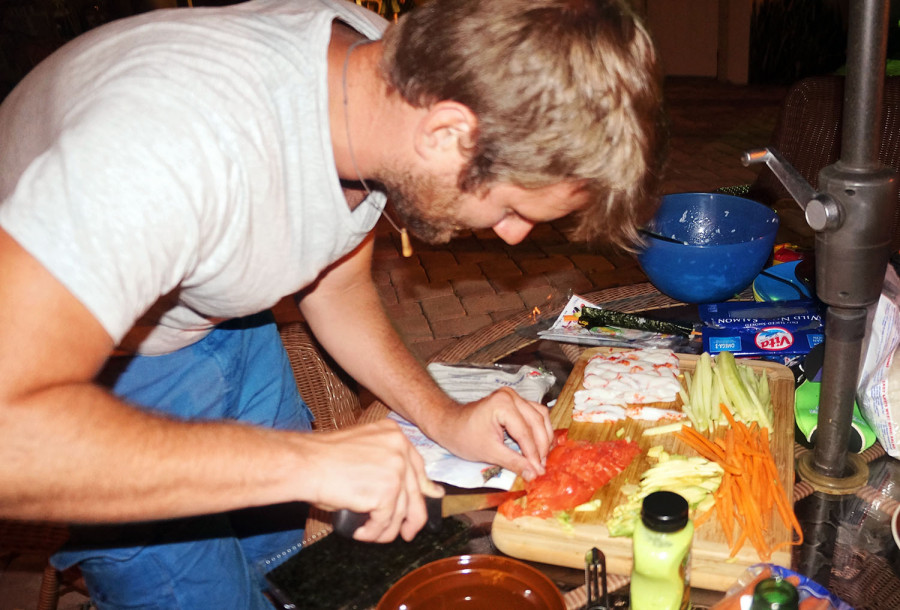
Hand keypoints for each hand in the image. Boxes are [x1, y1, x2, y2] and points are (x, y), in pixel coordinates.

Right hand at [302, 419, 442, 542]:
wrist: (305, 463)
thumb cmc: (323, 458)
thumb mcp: (363, 452)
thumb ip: (390, 465)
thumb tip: (424, 489)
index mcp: (394, 434)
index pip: (417, 466)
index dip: (422, 488)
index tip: (427, 500)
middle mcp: (400, 449)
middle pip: (416, 491)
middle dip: (412, 517)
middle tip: (407, 533)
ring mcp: (395, 470)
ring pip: (400, 511)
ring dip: (385, 529)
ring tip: (369, 534)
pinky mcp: (386, 492)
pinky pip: (385, 522)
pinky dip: (373, 532)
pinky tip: (360, 533)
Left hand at [427, 387, 552, 481]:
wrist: (450, 424)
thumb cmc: (463, 437)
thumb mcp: (489, 453)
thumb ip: (513, 462)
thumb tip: (534, 474)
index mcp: (502, 404)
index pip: (525, 432)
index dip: (533, 454)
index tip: (539, 471)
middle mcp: (511, 396)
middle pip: (536, 422)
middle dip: (541, 446)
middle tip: (542, 466)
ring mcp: (514, 396)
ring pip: (540, 416)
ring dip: (543, 437)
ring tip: (543, 457)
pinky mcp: (515, 402)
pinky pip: (535, 414)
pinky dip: (539, 429)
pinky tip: (540, 445)